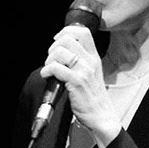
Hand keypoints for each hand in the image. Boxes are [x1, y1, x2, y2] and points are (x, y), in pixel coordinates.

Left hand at [41, 24, 119, 144]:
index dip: (66, 32)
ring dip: (49, 59)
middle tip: (52, 59)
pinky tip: (47, 76)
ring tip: (50, 69)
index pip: (83, 32)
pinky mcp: (76, 82)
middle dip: (54, 47)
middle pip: (67, 38)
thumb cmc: (93, 97)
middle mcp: (90, 61)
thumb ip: (81, 61)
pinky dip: (47, 71)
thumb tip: (61, 50)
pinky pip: (56, 68)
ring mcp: (84, 71)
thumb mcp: (92, 74)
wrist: (101, 115)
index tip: (58, 40)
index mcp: (94, 57)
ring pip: (59, 52)